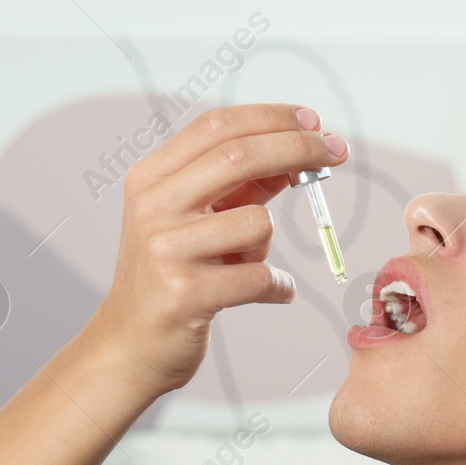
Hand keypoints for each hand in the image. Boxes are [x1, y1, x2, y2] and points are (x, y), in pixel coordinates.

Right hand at [87, 103, 349, 395]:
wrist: (129, 347)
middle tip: (336, 151)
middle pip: (239, 156)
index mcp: (150, 180)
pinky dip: (278, 286)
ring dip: (267, 246)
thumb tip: (297, 154)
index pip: (217, 126)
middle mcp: (152, 207)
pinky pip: (260, 277)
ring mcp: (166, 250)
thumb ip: (237, 186)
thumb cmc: (169, 278)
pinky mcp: (186, 294)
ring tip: (245, 267)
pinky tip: (272, 292)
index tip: (313, 122)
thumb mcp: (192, 220)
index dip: (271, 117)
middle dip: (298, 148)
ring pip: (258, 224)